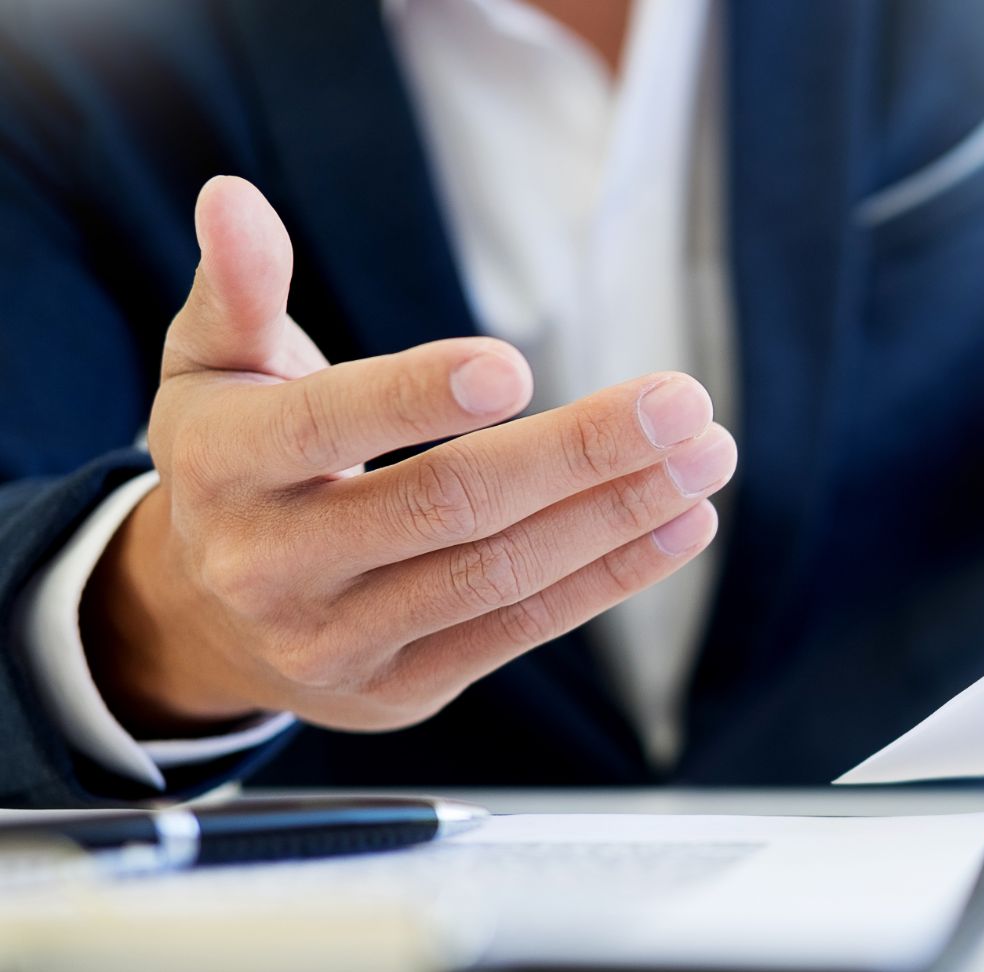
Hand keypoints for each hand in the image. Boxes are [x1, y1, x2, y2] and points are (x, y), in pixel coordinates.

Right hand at [83, 177, 735, 735]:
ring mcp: (336, 640)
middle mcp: (270, 564)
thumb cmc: (236, 462)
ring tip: (705, 458)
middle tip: (681, 401)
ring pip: (499, 575)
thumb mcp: (212, 370)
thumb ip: (238, 289)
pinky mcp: (403, 688)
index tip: (518, 367)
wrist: (204, 622)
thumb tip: (234, 197)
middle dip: (577, 453)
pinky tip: (683, 525)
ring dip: (618, 515)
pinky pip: (521, 630)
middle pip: (444, 505)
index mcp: (220, 466)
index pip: (326, 424)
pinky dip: (611, 577)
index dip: (417, 396)